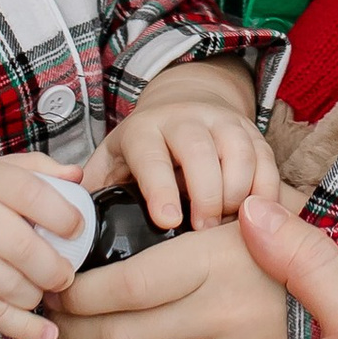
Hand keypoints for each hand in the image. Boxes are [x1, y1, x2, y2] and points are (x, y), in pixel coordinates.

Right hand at [0, 157, 94, 338]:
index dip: (64, 216)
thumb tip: (78, 177)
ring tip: (39, 290)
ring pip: (11, 285)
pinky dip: (25, 327)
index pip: (32, 193)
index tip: (78, 231)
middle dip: (56, 269)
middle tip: (65, 275)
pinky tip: (47, 333)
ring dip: (37, 294)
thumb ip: (34, 170)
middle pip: (24, 248)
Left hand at [84, 70, 277, 230]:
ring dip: (237, 193)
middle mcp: (185, 119)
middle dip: (204, 193)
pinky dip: (265, 192)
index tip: (167, 221)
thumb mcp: (112, 162)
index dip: (159, 187)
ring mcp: (223, 123)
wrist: (184, 107)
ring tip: (228, 228)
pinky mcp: (252, 134)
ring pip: (239, 151)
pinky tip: (256, 220)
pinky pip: (267, 161)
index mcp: (144, 130)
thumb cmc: (143, 152)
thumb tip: (70, 225)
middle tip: (202, 231)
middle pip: (199, 149)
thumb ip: (93, 189)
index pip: (151, 154)